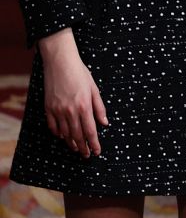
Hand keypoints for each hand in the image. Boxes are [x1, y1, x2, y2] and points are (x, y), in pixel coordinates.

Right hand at [39, 27, 107, 156]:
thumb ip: (99, 108)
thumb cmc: (79, 73)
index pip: (91, 131)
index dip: (94, 144)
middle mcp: (71, 111)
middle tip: (86, 155)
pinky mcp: (48, 107)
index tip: (97, 152)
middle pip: (78, 135)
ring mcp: (58, 110)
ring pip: (65, 133)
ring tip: (76, 148)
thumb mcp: (94, 89)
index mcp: (84, 106)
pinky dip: (58, 133)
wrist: (60, 62)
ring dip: (71, 143)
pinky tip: (62, 137)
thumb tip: (105, 123)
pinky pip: (52, 126)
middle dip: (83, 147)